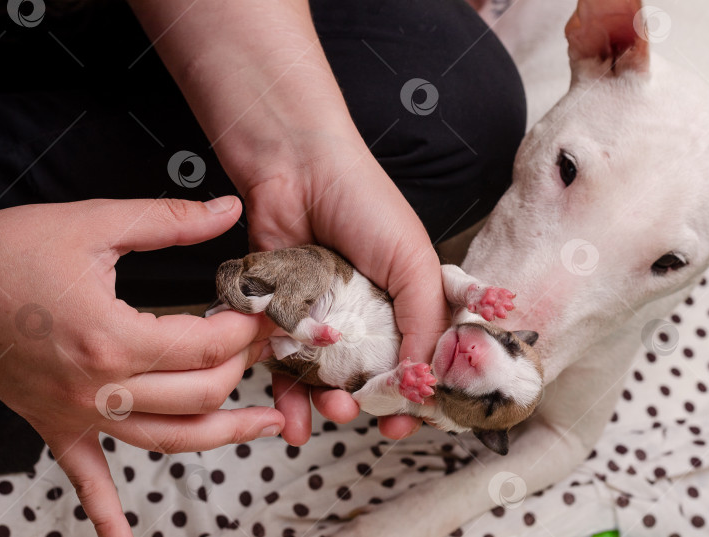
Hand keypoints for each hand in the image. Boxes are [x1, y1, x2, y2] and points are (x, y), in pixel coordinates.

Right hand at [0, 197, 283, 536]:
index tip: (263, 314)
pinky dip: (104, 508)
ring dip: (222, 437)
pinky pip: (84, 476)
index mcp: (112, 337)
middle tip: (266, 350)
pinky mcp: (54, 422)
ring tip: (265, 427)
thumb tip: (228, 210)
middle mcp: (98, 386)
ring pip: (165, 440)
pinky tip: (121, 533)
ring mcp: (77, 412)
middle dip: (243, 370)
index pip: (206, 347)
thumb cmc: (7, 255)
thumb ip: (168, 220)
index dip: (246, 330)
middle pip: (199, 395)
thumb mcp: (93, 224)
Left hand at [244, 137, 450, 444]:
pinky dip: (289, 396)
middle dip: (373, 405)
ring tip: (333, 409)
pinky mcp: (283, 318)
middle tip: (371, 417)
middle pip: (373, 378)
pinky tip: (295, 417)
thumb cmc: (363, 203)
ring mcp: (324, 320)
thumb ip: (425, 319)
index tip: (410, 418)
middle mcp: (367, 315)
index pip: (420, 360)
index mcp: (407, 302)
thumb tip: (425, 380)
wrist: (295, 170)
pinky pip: (284, 366)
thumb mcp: (413, 261)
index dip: (419, 395)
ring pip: (328, 380)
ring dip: (331, 404)